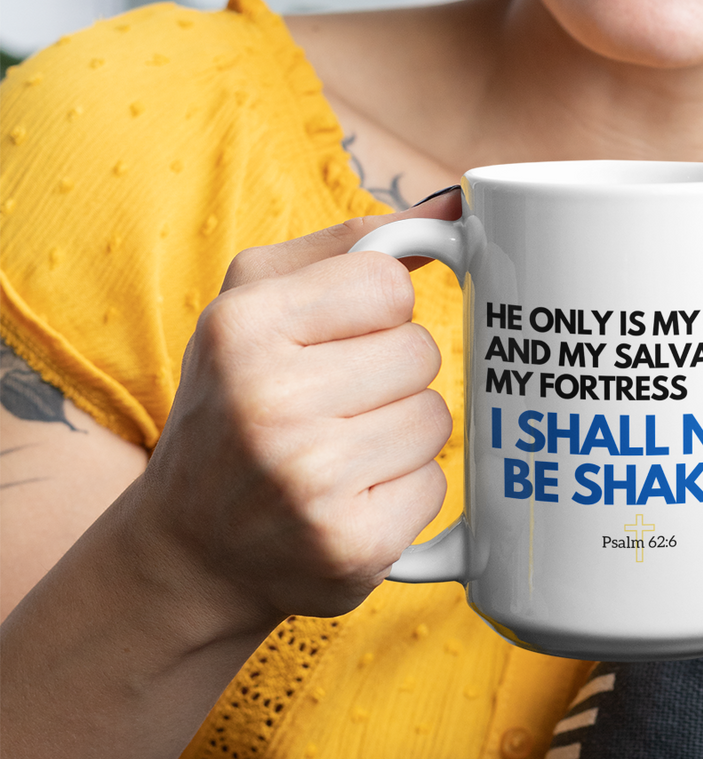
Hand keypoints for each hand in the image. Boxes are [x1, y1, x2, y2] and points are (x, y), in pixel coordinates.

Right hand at [132, 192, 458, 639]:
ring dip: (403, 434)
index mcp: (242, 328)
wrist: (190, 551)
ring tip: (341, 452)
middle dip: (391, 376)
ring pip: (437, 419)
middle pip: (421, 353)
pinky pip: (438, 485)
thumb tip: (455, 207)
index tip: (339, 340)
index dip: (378, 313)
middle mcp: (269, 403)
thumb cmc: (235, 405)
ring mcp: (312, 482)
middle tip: (334, 405)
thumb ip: (351, 245)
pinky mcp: (354, 545)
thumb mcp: (257, 305)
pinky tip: (351, 499)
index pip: (389, 285)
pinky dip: (406, 491)